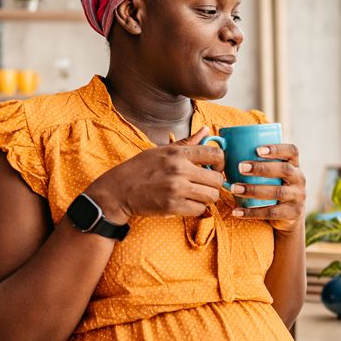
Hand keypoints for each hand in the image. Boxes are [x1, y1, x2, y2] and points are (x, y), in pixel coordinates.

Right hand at [83, 127, 224, 222]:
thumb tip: (205, 130)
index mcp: (178, 153)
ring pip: (211, 196)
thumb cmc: (140, 169)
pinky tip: (187, 203)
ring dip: (206, 198)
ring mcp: (176, 189)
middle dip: (214, 184)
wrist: (118, 191)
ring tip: (196, 195)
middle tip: (205, 185)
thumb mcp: (162, 150)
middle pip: (217, 179)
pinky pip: (199, 210)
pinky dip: (196, 209)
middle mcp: (179, 169)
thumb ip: (187, 143)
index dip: (221, 163)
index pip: (215, 154)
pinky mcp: (172, 206)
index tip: (215, 168)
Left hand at [230, 143, 305, 234]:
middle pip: (285, 170)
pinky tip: (236, 211)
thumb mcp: (272, 175)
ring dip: (254, 190)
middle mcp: (299, 179)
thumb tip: (222, 148)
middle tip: (240, 167)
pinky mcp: (293, 213)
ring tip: (234, 189)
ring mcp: (298, 197)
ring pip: (278, 192)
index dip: (277, 149)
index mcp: (294, 165)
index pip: (292, 151)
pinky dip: (252, 212)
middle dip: (262, 168)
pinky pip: (271, 213)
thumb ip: (257, 162)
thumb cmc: (272, 187)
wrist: (288, 217)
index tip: (257, 149)